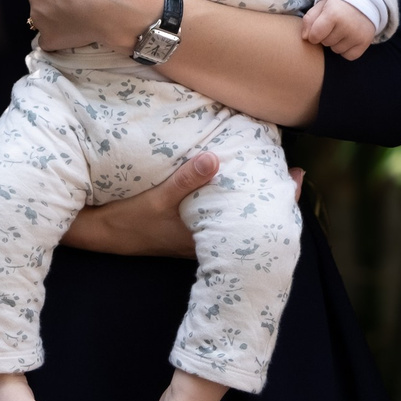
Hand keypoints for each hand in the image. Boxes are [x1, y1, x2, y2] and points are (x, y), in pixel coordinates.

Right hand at [57, 156, 306, 257]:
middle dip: (273, 198)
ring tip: (272, 174)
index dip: (280, 202)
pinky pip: (221, 220)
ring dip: (253, 200)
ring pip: (237, 221)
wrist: (102, 236)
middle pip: (252, 221)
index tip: (297, 178)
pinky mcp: (188, 233)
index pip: (255, 221)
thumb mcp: (156, 198)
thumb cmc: (129, 220)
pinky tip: (235, 184)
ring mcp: (198, 239)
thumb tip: (214, 159)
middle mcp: (208, 242)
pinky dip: (233, 203)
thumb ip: (185, 179)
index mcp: (209, 236)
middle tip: (295, 173)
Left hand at [299, 0, 376, 59]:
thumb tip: (305, 38)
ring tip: (342, 30)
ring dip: (336, 43)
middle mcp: (347, 25)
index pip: (314, 36)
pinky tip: (349, 37)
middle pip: (326, 43)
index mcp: (334, 13)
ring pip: (336, 50)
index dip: (313, 34)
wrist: (363, 0)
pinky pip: (348, 56)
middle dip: (326, 36)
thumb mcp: (321, 6)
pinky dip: (347, 49)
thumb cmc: (337, 4)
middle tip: (334, 25)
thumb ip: (309, 20)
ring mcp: (357, 35)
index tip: (318, 27)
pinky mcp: (365, 42)